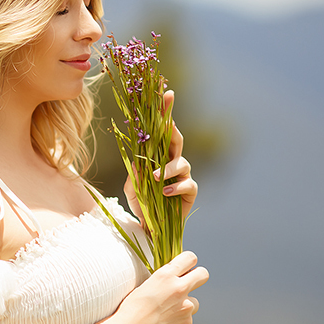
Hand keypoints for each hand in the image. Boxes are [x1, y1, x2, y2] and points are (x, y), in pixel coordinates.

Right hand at [111, 251, 208, 323]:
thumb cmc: (131, 309)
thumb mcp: (146, 285)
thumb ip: (164, 280)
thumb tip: (176, 277)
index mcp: (166, 275)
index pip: (190, 258)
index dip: (188, 262)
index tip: (185, 267)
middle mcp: (179, 289)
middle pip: (203, 274)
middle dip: (198, 277)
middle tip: (189, 283)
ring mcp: (185, 308)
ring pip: (195, 302)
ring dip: (185, 305)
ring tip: (167, 313)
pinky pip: (187, 319)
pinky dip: (179, 321)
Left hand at [124, 90, 197, 225]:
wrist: (151, 229)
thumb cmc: (142, 205)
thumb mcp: (132, 188)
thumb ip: (135, 174)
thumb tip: (136, 160)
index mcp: (158, 154)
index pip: (161, 130)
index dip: (166, 112)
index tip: (167, 94)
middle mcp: (173, 160)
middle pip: (176, 138)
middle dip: (173, 126)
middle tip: (168, 121)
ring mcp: (183, 175)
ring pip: (182, 162)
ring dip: (168, 168)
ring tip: (156, 178)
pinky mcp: (190, 191)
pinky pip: (187, 184)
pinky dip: (176, 186)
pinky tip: (165, 192)